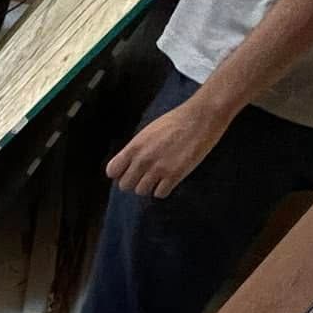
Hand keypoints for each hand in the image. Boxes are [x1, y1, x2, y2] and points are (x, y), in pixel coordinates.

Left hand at [105, 92, 233, 198]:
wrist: (200, 118)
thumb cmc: (175, 122)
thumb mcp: (147, 132)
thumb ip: (135, 149)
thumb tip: (127, 165)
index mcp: (134, 147)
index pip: (112, 171)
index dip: (120, 173)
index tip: (129, 171)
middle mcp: (143, 159)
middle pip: (125, 185)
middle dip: (134, 182)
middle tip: (146, 175)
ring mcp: (158, 168)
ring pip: (141, 191)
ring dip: (149, 187)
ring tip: (159, 177)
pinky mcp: (174, 175)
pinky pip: (160, 194)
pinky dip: (164, 190)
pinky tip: (169, 179)